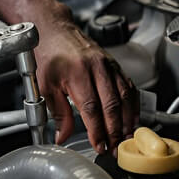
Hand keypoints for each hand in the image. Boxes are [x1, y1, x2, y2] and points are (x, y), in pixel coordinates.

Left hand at [35, 19, 137, 154]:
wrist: (56, 30)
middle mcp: (96, 68)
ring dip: (127, 120)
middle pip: (112, 105)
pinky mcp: (115, 65)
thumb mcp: (45, 85)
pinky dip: (133, 105)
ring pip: (125, 97)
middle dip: (115, 131)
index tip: (100, 146)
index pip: (91, 109)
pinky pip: (129, 87)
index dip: (98, 131)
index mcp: (77, 73)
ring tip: (126, 138)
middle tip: (115, 148)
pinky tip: (132, 118)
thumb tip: (62, 137)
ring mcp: (108, 65)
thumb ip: (57, 113)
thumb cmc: (48, 55)